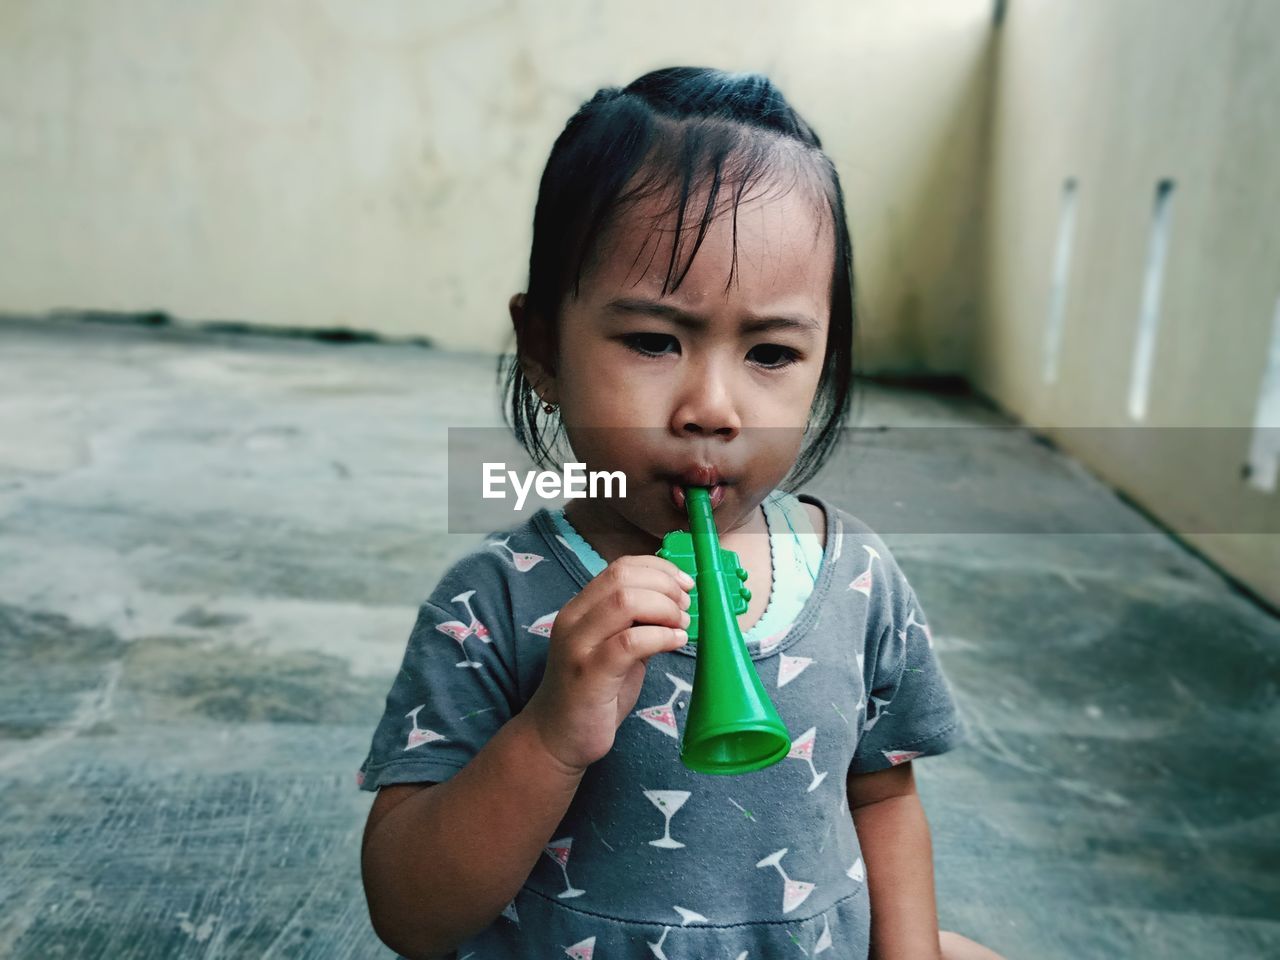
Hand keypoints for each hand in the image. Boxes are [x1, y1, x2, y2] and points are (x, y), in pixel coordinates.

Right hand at [522, 555, 693, 772]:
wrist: (557, 738)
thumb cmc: (593, 694)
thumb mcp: (617, 650)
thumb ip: (638, 624)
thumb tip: (676, 602)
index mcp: (580, 608)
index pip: (620, 567)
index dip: (658, 569)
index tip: (685, 583)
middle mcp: (573, 619)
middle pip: (623, 578)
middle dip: (665, 586)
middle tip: (686, 606)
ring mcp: (578, 646)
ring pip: (625, 602)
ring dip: (664, 609)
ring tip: (682, 626)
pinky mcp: (588, 674)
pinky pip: (629, 642)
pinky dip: (660, 636)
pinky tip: (676, 643)